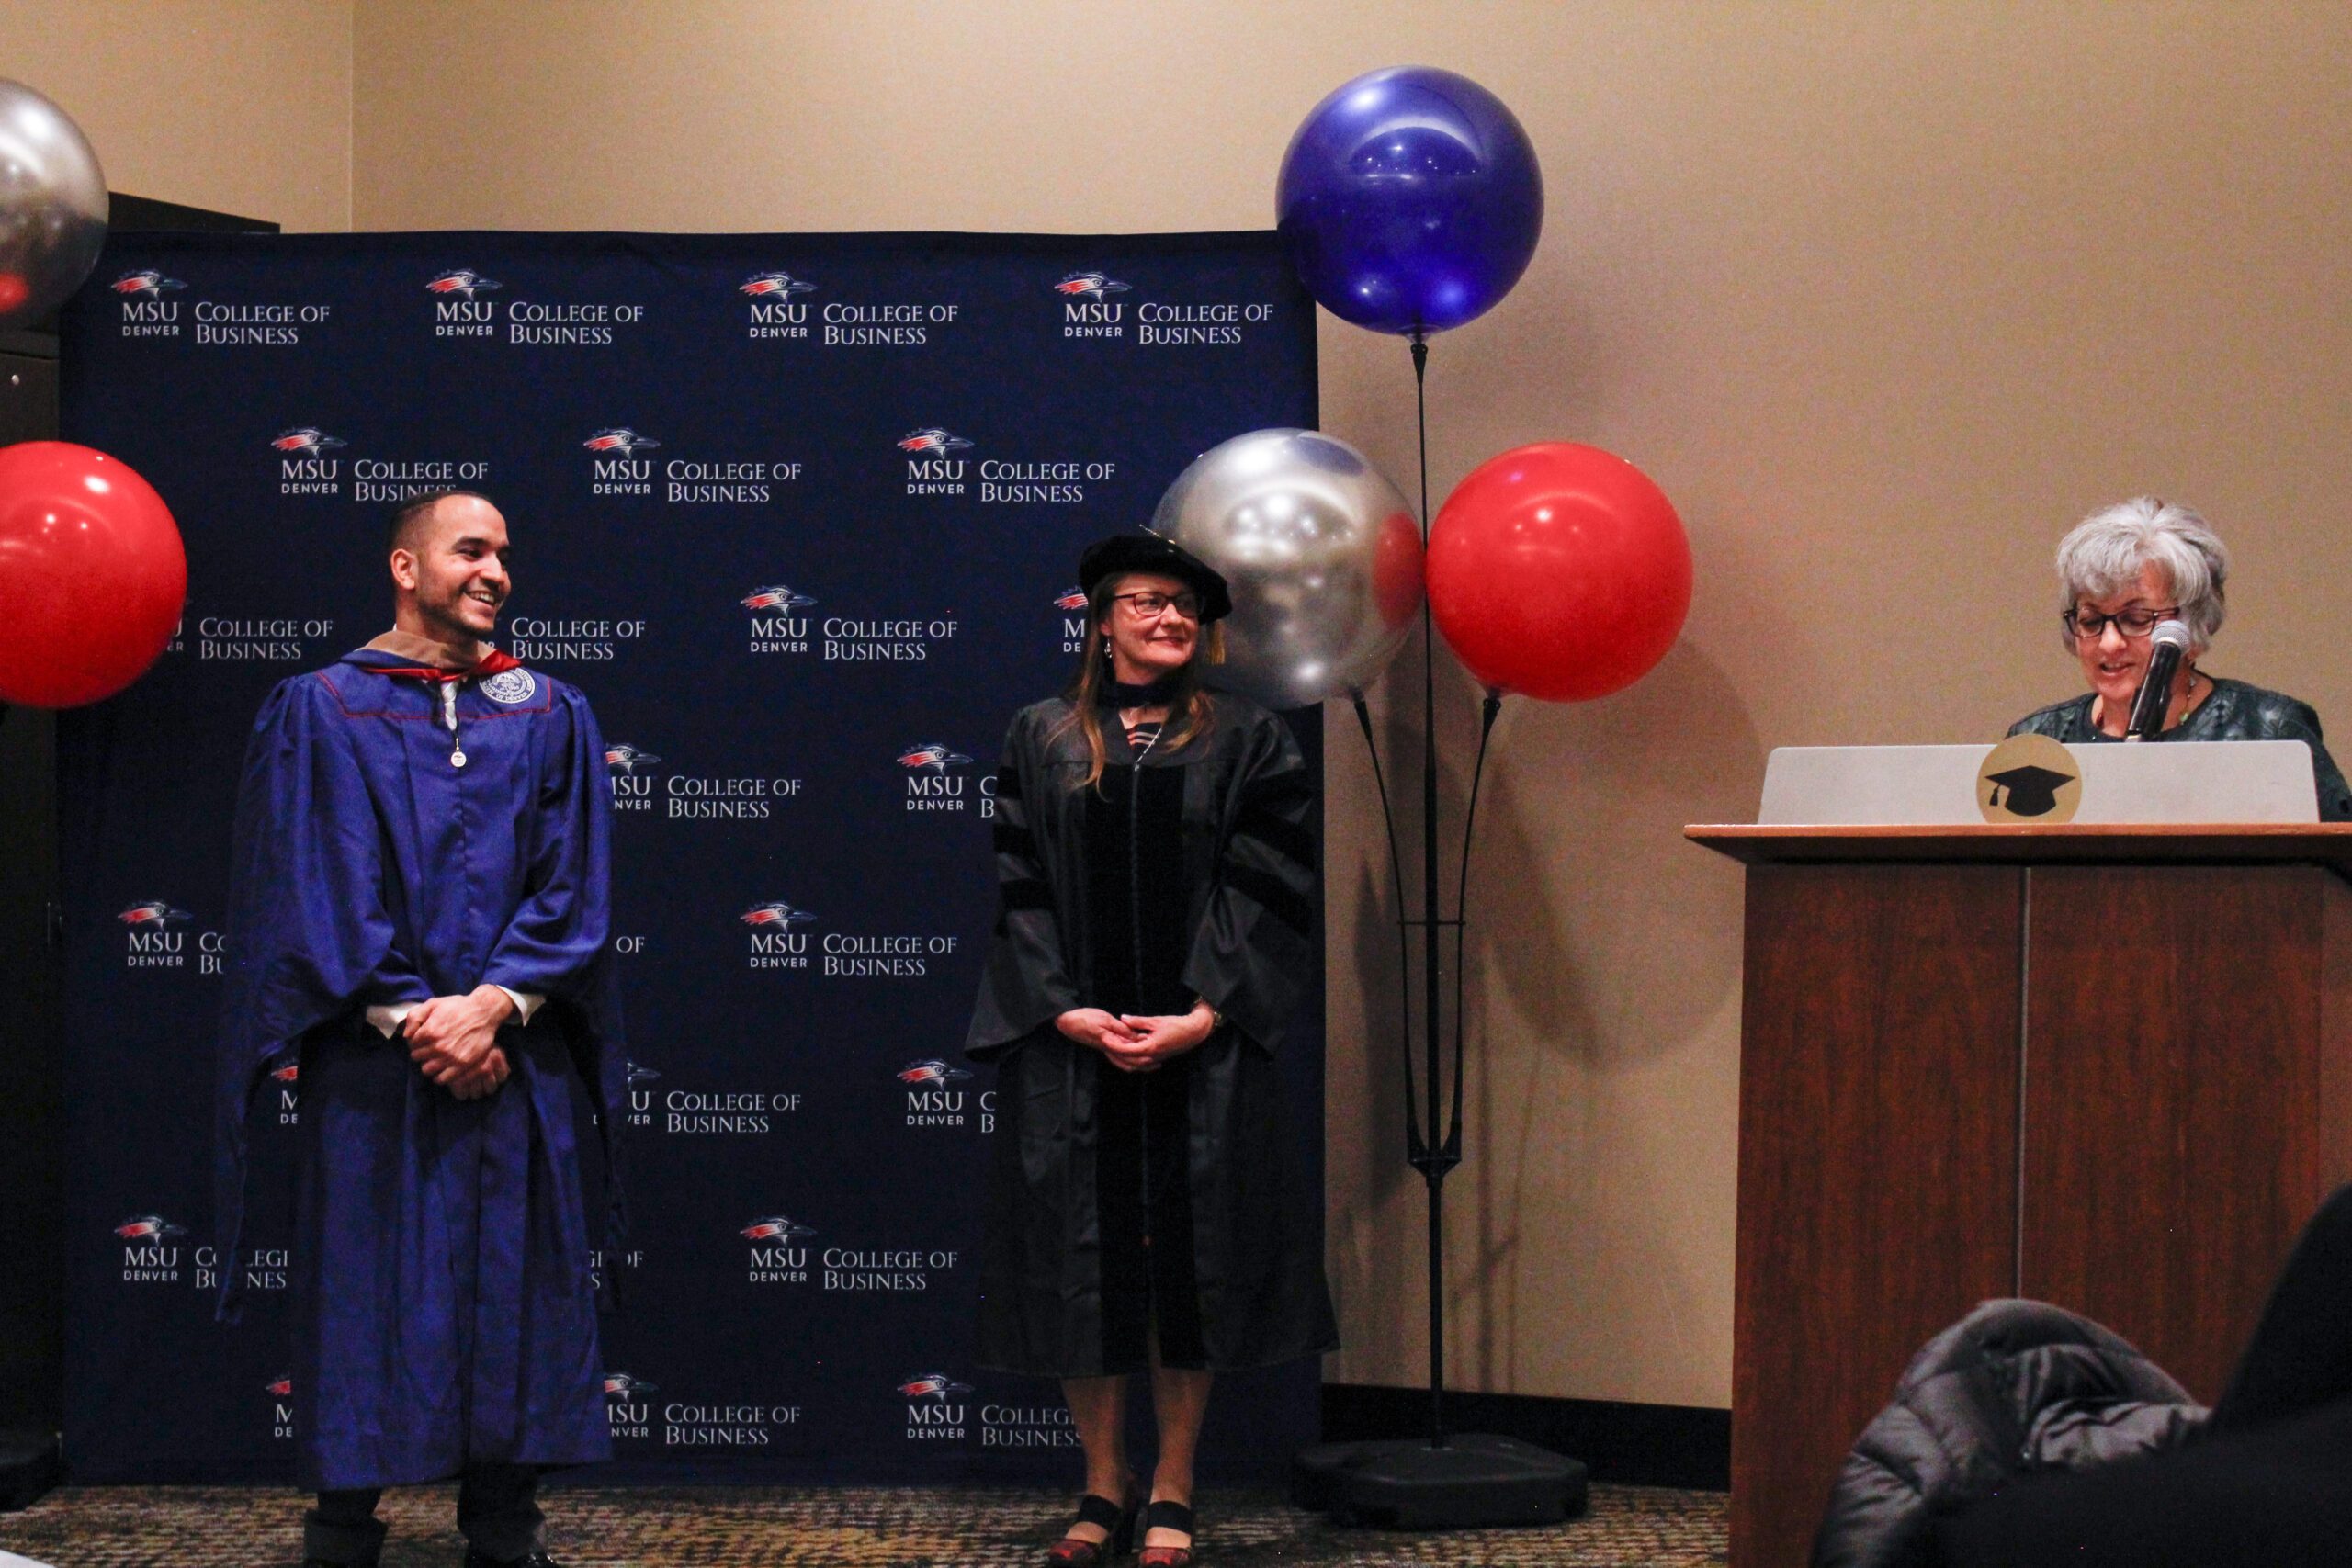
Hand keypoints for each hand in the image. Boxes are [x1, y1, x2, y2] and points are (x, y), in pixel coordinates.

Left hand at [406, 985, 517, 1093]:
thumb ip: (414, 1017)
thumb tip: (406, 1036)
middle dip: (421, 1053)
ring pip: (427, 1070)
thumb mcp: (433, 1003)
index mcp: (429, 1031)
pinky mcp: (462, 1064)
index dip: (416, 1042)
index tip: (423, 1040)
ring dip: (429, 1065)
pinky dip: (439, 1076)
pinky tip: (443, 1068)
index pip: (411, 1045)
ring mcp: (450, 1057)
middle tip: (429, 1049)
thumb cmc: (458, 1006)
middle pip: (417, 1058)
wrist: (484, 1012)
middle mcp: (438, 1046)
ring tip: (435, 1059)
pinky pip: (442, 1079)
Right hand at [1056, 1007, 1147, 1067]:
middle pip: (1127, 1062)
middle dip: (1142, 1065)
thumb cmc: (1084, 1018)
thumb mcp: (1105, 1020)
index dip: (1143, 1055)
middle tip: (1157, 1064)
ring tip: (1150, 1063)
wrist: (1066, 1020)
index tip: (1156, 1055)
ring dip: (1136, 1064)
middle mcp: (1108, 1050)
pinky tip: (1133, 1055)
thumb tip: (1137, 1038)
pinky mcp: (1103, 1046)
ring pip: (1123, 1062)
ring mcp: (1104, 1049)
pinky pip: (1117, 1057)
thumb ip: (1121, 1029)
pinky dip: (1128, 1059)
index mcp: (1109, 1043)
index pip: (1130, 1053)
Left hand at [1102, 1002, 1216, 1073]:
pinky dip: (1133, 1055)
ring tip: (1114, 1044)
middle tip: (1105, 1042)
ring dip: (1124, 1054)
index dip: (1113, 1045)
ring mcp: (1156, 1059)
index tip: (1103, 1039)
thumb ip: (1137, 1021)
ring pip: (1135, 1061)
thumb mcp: (1155, 1021)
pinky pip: (1142, 1060)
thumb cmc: (1176, 1024)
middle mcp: (1151, 1057)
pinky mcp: (1159, 1057)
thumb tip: (1122, 1018)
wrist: (1194, 1032)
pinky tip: (1128, 1047)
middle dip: (1116, 1051)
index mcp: (1149, 1048)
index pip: (1125, 1050)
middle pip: (1128, 1059)